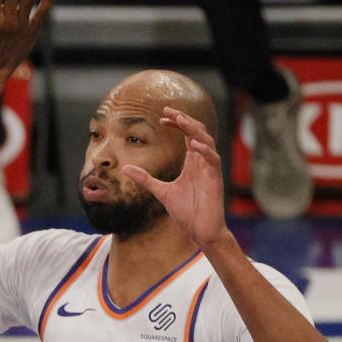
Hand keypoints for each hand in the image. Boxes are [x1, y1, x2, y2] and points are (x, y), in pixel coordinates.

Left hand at [120, 107, 229, 247]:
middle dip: (184, 120)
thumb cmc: (186, 211)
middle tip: (168, 110)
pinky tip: (194, 145)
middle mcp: (202, 162)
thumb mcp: (161, 191)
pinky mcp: (215, 180)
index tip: (162, 117)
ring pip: (207, 141)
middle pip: (198, 133)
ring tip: (181, 121)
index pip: (187, 135)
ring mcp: (210, 170)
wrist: (200, 231)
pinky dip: (205, 151)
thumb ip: (145, 179)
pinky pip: (213, 160)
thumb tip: (126, 168)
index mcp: (192, 163)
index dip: (177, 124)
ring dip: (195, 130)